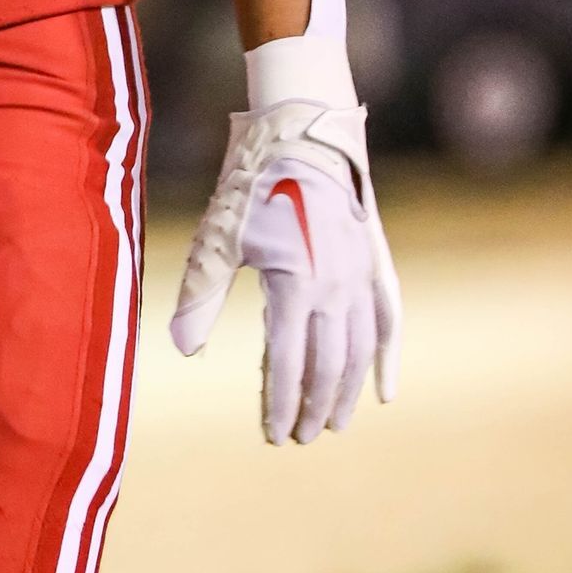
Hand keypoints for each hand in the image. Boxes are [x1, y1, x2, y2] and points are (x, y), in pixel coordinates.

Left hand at [169, 100, 401, 444]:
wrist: (302, 134)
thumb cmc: (252, 187)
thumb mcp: (219, 240)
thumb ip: (203, 296)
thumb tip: (183, 348)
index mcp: (294, 286)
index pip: (289, 365)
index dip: (280, 404)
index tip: (272, 435)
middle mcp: (335, 289)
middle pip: (328, 368)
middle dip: (312, 408)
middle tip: (297, 437)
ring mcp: (361, 277)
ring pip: (359, 351)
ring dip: (346, 393)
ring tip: (331, 424)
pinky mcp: (375, 263)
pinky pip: (388, 321)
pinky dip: (387, 359)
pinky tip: (384, 392)